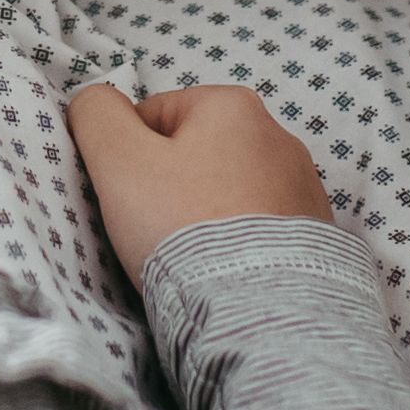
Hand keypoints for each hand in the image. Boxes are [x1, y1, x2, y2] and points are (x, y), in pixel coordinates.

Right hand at [65, 81, 337, 280]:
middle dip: (168, 189)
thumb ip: (96, 115)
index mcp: (233, 105)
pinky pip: (257, 229)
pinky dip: (237, 244)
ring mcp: (303, 187)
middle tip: (156, 232)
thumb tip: (93, 100)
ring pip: (225, 194)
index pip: (153, 118)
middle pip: (192, 155)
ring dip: (202, 218)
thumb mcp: (119, 161)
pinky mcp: (316, 234)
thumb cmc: (182, 225)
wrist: (258, 309)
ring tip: (192, 258)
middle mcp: (279, 135)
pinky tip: (225, 270)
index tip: (130, 201)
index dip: (127, 160)